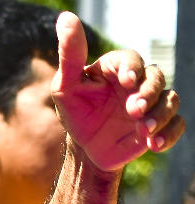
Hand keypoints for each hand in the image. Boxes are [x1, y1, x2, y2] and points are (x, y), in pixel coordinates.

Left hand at [52, 11, 182, 170]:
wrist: (86, 147)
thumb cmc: (75, 112)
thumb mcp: (65, 86)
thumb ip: (69, 55)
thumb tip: (66, 17)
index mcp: (118, 69)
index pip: (131, 60)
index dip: (132, 68)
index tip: (126, 81)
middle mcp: (139, 82)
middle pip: (156, 77)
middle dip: (148, 92)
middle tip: (134, 110)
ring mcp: (152, 104)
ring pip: (170, 100)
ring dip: (161, 114)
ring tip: (145, 130)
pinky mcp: (160, 125)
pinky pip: (176, 125)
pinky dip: (168, 134)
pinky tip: (153, 144)